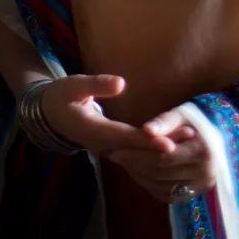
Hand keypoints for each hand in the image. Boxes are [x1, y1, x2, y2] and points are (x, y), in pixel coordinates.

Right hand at [35, 74, 183, 155]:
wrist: (48, 115)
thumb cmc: (61, 96)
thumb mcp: (74, 85)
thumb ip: (96, 85)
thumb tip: (121, 84)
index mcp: (92, 130)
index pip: (124, 137)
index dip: (146, 141)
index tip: (168, 142)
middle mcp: (102, 145)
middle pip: (136, 150)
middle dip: (163, 146)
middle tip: (190, 137)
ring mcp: (107, 149)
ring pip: (137, 154)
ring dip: (161, 149)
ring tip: (188, 139)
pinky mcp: (112, 148)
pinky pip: (134, 154)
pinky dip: (152, 150)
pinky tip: (172, 144)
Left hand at [100, 105, 215, 203]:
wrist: (220, 137)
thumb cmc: (198, 121)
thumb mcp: (183, 115)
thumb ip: (164, 122)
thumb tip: (145, 131)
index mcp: (203, 152)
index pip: (163, 157)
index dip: (138, 153)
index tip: (116, 147)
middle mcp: (204, 174)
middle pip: (159, 172)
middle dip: (133, 163)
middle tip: (113, 154)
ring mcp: (200, 188)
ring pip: (160, 185)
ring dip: (138, 174)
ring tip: (122, 160)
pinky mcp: (193, 195)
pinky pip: (165, 194)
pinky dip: (147, 183)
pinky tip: (136, 170)